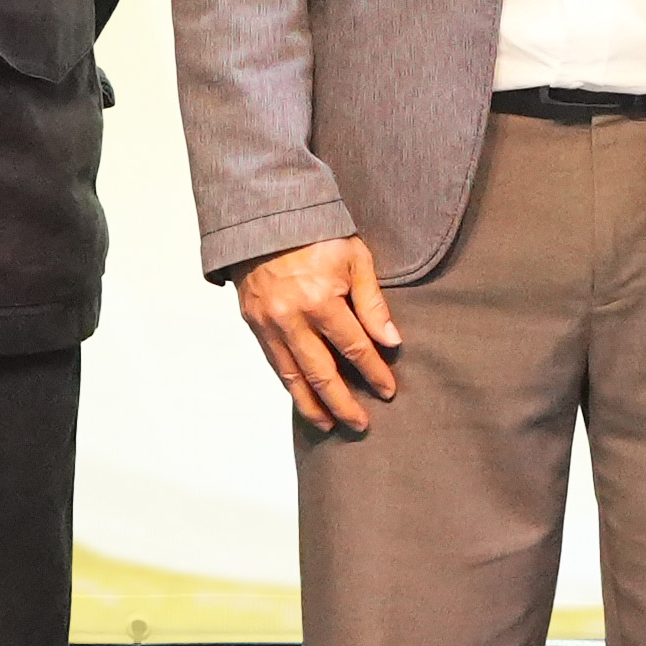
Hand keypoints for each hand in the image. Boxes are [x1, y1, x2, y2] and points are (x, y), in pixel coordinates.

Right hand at [237, 235, 401, 433]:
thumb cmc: (315, 234)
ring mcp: (269, 324)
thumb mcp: (354, 258)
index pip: (354, 347)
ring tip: (330, 425)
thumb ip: (372, 303)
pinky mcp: (254, 324)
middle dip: (344, 403)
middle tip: (361, 424)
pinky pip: (275, 364)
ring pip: (293, 377)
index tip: (388, 391)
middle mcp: (292, 317)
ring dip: (312, 405)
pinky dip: (290, 386)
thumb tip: (391, 341)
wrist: (265, 220)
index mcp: (320, 299)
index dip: (374, 373)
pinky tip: (303, 399)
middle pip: (322, 373)